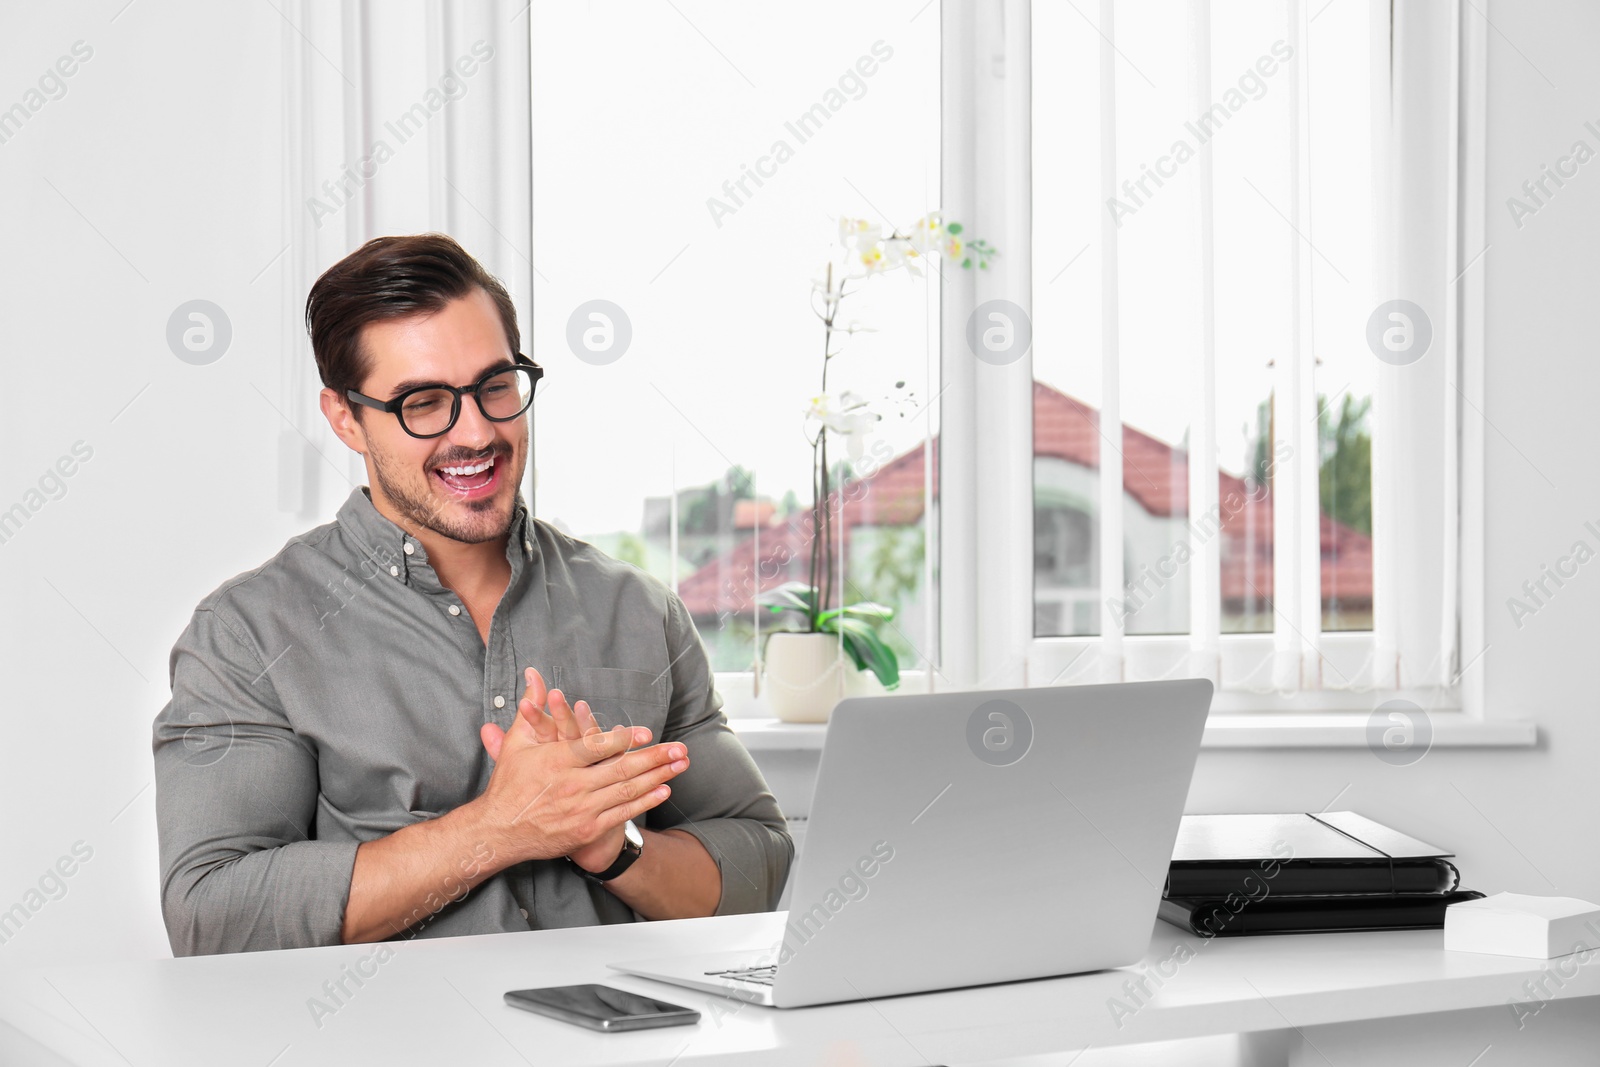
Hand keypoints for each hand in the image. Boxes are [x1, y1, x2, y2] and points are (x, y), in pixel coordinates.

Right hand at [478, 668, 688, 871]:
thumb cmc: (508, 784)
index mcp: (556, 761)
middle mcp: (571, 785)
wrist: (498, 832)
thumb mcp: (518, 743)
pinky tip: (663, 789)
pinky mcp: (586, 830)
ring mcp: (581, 810)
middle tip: (680, 749)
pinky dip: (645, 802)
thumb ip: (532, 708)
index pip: (596, 747)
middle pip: (621, 769)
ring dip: (657, 777)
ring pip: (626, 791)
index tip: (647, 732)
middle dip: (654, 758)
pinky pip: (621, 814)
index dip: (624, 739)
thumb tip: (534, 675)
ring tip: (679, 765)